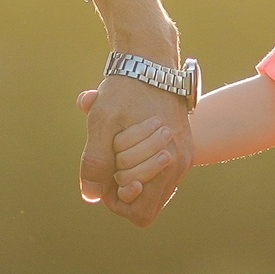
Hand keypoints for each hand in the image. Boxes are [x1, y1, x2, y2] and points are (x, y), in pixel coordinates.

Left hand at [77, 72, 192, 225]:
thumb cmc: (126, 89)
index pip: (139, 213)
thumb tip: (92, 197)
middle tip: (113, 153)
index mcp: (168, 163)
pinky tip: (130, 140)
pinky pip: (158, 173)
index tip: (106, 172)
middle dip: (122, 183)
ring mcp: (182, 157)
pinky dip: (140, 162)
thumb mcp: (102, 123)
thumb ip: (95, 162)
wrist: (151, 61)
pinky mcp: (181, 148)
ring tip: (121, 144)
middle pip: (145, 202)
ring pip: (152, 187)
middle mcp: (180, 165)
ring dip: (131, 172)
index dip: (116, 200)